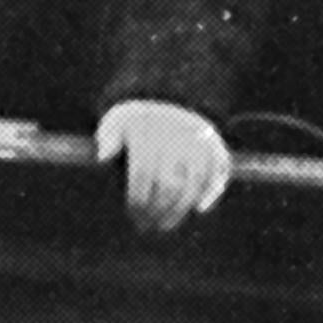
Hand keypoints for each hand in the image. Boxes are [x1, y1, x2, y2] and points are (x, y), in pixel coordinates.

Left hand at [95, 99, 231, 234]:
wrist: (170, 97)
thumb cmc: (138, 119)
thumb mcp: (118, 119)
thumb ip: (108, 135)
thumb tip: (103, 157)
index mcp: (151, 131)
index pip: (143, 174)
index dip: (138, 199)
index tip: (133, 214)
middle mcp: (177, 136)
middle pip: (168, 184)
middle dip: (156, 210)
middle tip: (146, 225)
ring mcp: (199, 141)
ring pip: (193, 183)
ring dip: (180, 209)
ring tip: (165, 224)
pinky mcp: (215, 145)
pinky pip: (219, 170)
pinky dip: (213, 190)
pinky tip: (199, 209)